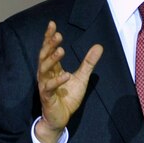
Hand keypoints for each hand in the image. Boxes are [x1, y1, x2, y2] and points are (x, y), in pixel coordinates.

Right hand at [35, 21, 102, 142]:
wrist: (61, 118)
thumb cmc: (67, 97)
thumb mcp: (81, 77)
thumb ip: (88, 62)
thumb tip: (99, 46)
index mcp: (52, 69)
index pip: (49, 50)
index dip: (49, 37)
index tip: (52, 24)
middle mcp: (46, 75)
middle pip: (44, 56)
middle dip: (49, 45)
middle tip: (57, 35)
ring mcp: (45, 85)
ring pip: (44, 69)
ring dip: (51, 59)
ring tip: (61, 50)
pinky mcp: (47, 97)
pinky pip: (49, 87)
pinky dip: (57, 81)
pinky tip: (65, 75)